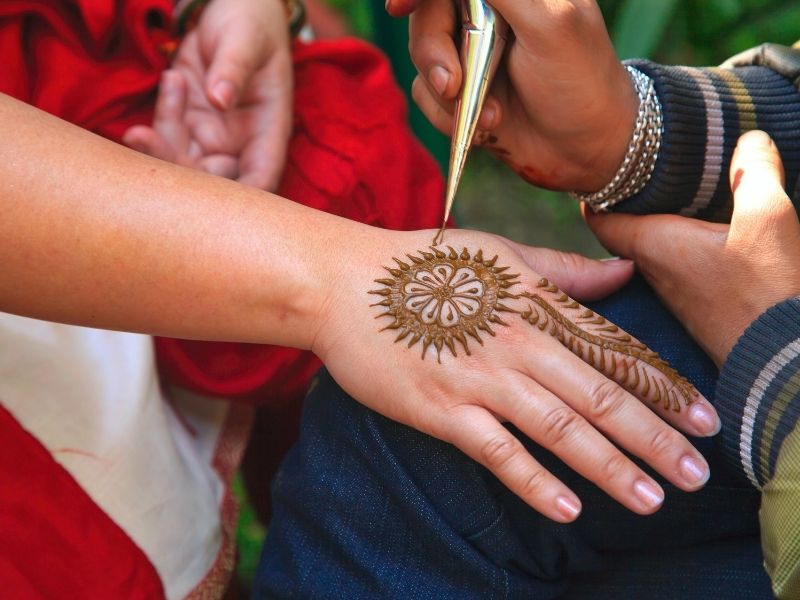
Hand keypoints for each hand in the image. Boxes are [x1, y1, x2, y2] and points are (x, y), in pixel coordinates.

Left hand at [123, 0, 292, 189]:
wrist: (230, 3)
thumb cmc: (251, 20)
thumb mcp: (246, 38)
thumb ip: (234, 67)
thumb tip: (221, 99)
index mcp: (269, 130)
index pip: (260, 180)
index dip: (238, 200)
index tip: (202, 200)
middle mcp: (242, 143)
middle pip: (213, 181)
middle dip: (177, 168)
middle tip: (143, 136)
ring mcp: (213, 135)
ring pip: (183, 164)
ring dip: (160, 143)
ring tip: (164, 92)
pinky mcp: (188, 122)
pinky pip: (167, 137)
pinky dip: (161, 116)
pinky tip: (173, 78)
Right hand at [312, 228, 720, 522]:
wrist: (347, 284)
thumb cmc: (423, 266)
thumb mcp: (498, 253)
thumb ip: (563, 269)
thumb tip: (623, 269)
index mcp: (536, 303)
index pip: (614, 351)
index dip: (664, 388)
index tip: (704, 421)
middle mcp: (519, 342)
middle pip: (600, 395)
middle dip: (655, 438)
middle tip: (697, 475)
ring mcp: (481, 378)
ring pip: (560, 427)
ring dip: (610, 466)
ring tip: (650, 499)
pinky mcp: (442, 409)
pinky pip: (498, 451)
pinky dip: (535, 480)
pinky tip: (569, 508)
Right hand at [387, 0, 636, 191]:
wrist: (588, 151)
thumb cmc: (580, 82)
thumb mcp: (548, 23)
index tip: (397, 7)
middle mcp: (489, 13)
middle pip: (427, 15)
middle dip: (434, 53)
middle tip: (453, 85)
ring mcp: (473, 53)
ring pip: (422, 57)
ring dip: (447, 94)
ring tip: (491, 116)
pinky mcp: (463, 91)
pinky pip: (427, 95)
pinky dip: (448, 117)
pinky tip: (486, 127)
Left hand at [587, 130, 799, 366]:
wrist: (780, 362)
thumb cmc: (765, 291)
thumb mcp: (767, 218)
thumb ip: (754, 172)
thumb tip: (748, 137)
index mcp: (652, 244)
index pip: (598, 216)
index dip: (594, 190)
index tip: (597, 167)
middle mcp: (652, 270)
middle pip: (622, 230)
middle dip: (627, 201)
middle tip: (638, 171)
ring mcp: (673, 293)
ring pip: (650, 249)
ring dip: (656, 223)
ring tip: (673, 193)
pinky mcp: (697, 307)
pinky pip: (676, 266)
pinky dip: (682, 244)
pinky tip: (707, 234)